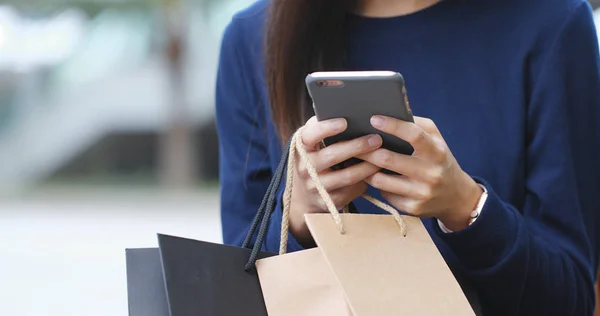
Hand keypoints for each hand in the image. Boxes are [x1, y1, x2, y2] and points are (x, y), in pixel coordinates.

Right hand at [289, 116, 382, 245]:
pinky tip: (376, 173)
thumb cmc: (314, 158)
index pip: (310, 135)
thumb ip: (322, 129)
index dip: (327, 128)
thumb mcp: (311, 144)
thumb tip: (349, 111)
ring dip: (368, 165)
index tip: (345, 122)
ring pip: (348, 176)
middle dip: (358, 146)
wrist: (304, 195)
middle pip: (334, 155)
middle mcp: (305, 168)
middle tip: (377, 139)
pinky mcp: (328, 202)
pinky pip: (352, 190)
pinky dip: (366, 181)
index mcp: (300, 147)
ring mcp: (316, 187)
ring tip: (383, 155)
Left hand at [359, 115, 482, 230]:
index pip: (414, 135)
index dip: (392, 125)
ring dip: (365, 169)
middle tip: (353, 143)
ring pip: (380, 180)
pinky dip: (378, 186)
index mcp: (437, 152)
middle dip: (367, 151)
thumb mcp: (437, 140)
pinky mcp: (412, 208)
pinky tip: (373, 178)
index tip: (374, 119)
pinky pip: (385, 194)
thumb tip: (393, 112)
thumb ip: (418, 125)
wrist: (456, 197)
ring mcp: (421, 193)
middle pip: (388, 160)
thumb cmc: (440, 161)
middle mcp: (430, 173)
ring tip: (358, 161)